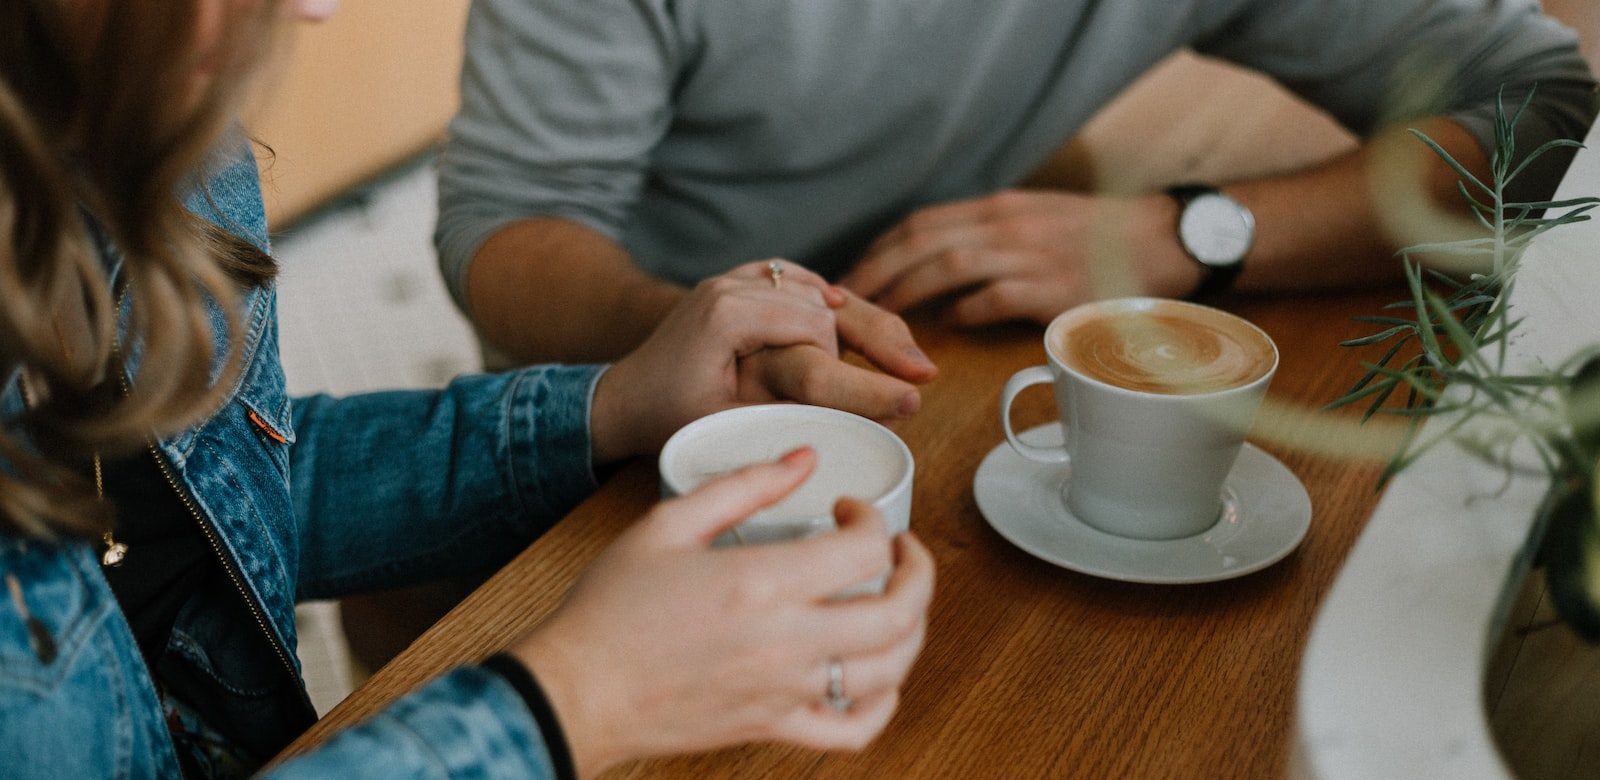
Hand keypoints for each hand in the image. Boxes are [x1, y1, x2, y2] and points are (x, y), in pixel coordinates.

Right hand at [510, 449, 936, 777]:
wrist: (577, 690)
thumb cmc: (612, 608)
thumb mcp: (668, 523)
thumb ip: (743, 485)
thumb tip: (803, 459)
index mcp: (762, 583)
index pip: (865, 548)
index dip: (872, 518)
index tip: (848, 509)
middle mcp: (786, 641)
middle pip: (900, 613)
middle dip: (919, 572)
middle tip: (901, 550)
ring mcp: (785, 691)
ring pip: (891, 670)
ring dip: (913, 630)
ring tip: (898, 602)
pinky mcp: (774, 727)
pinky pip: (855, 730)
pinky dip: (883, 704)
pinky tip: (876, 676)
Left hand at [593, 260, 936, 462]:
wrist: (623, 395)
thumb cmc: (668, 417)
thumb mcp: (727, 422)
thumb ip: (785, 411)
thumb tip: (853, 420)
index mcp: (728, 312)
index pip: (816, 329)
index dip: (859, 367)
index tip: (905, 396)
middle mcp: (733, 283)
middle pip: (826, 303)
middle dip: (879, 338)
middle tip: (924, 373)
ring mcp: (736, 278)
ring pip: (817, 290)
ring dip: (861, 321)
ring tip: (907, 356)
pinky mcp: (740, 282)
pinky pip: (797, 281)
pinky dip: (828, 298)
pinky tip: (857, 315)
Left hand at [840, 190, 1199, 325]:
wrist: (1167, 239)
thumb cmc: (1100, 238)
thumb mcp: (1037, 220)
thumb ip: (990, 237)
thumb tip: (940, 269)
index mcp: (999, 209)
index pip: (921, 222)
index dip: (880, 249)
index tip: (852, 275)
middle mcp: (1008, 224)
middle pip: (922, 240)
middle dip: (876, 272)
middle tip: (845, 304)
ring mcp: (1031, 254)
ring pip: (948, 264)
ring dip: (907, 292)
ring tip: (881, 319)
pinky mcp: (1055, 287)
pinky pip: (994, 296)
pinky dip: (965, 311)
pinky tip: (947, 327)